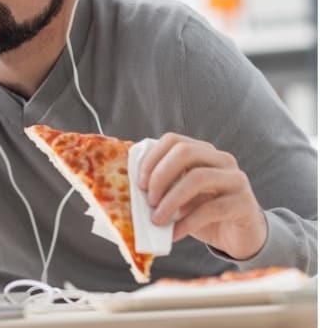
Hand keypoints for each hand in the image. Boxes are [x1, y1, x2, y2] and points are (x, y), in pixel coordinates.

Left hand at [138, 133, 266, 259]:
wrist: (238, 237)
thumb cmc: (203, 213)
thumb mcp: (179, 196)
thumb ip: (162, 186)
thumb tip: (132, 187)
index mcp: (203, 152)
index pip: (173, 140)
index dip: (152, 158)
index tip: (138, 183)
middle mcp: (221, 160)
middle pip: (185, 152)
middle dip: (160, 176)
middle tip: (147, 200)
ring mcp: (236, 180)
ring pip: (198, 178)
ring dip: (171, 200)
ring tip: (157, 219)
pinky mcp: (245, 203)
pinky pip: (211, 209)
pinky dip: (187, 223)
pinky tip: (174, 234)